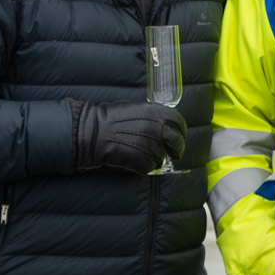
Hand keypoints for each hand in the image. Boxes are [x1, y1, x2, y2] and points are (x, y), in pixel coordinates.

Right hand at [71, 100, 186, 173]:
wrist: (93, 132)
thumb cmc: (110, 118)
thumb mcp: (136, 108)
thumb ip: (153, 116)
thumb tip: (164, 125)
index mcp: (156, 112)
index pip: (179, 122)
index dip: (181, 131)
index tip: (180, 136)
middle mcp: (157, 128)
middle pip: (177, 143)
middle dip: (177, 149)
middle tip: (175, 154)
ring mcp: (151, 145)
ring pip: (162, 157)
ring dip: (156, 158)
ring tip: (142, 155)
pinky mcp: (142, 160)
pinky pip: (150, 167)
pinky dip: (144, 166)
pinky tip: (134, 161)